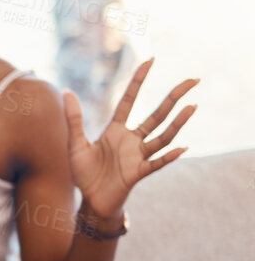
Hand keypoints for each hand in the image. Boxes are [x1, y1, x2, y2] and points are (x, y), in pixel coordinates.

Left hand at [64, 58, 197, 221]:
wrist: (90, 200)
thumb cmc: (84, 172)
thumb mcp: (75, 144)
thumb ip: (74, 120)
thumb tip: (67, 91)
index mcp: (116, 130)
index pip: (129, 100)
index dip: (138, 82)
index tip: (149, 61)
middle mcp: (131, 140)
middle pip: (157, 115)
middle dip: (174, 97)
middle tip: (193, 79)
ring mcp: (137, 155)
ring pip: (162, 136)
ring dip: (177, 123)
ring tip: (192, 107)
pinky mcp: (138, 173)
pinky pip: (156, 163)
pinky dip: (168, 156)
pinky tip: (182, 148)